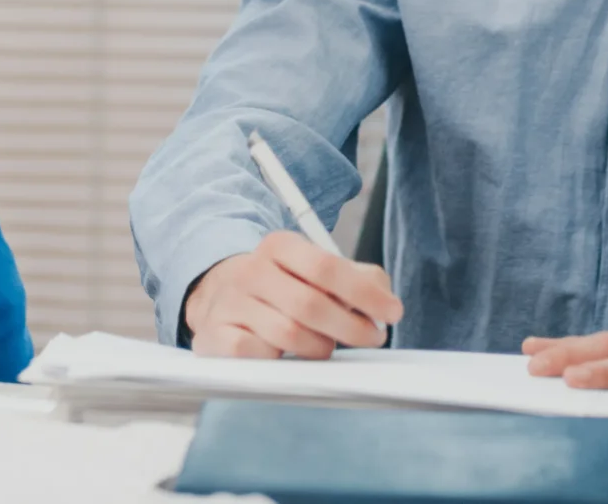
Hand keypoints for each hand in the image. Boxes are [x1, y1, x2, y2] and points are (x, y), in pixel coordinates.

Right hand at [184, 232, 402, 358]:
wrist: (218, 297)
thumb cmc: (281, 287)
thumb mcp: (315, 270)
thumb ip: (358, 278)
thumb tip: (385, 299)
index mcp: (279, 246)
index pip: (327, 267)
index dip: (365, 293)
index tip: (392, 313)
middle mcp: (251, 270)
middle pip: (311, 305)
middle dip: (352, 328)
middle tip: (372, 338)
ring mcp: (230, 303)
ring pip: (289, 335)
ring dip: (319, 348)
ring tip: (324, 345)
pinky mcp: (215, 336)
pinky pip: (259, 356)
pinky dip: (281, 361)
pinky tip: (285, 355)